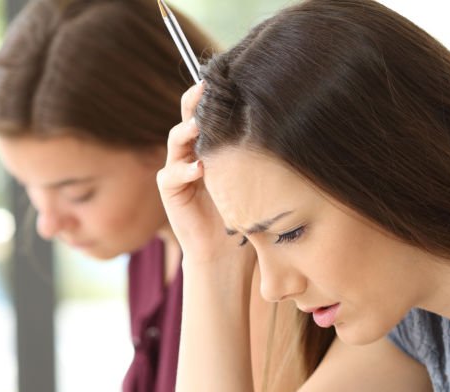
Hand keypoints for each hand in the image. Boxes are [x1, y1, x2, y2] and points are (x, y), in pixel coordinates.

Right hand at [156, 82, 239, 266]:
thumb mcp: (252, 179)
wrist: (226, 251)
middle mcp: (192, 152)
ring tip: (198, 125)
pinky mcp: (170, 190)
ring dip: (186, 131)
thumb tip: (279, 125)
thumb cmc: (243, 214)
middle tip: (204, 88)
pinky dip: (184, 171)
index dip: (212, 98)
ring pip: (176, 140)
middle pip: (188, 118)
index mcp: (212, 146)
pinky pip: (170, 174)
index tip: (227, 80)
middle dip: (194, 102)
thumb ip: (253, 155)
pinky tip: (199, 169)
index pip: (209, 114)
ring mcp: (178, 170)